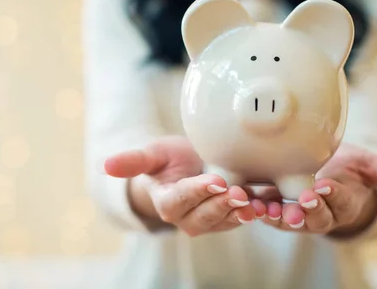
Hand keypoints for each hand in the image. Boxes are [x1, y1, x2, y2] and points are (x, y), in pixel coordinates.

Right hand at [104, 136, 258, 235]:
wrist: (185, 168)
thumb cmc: (166, 160)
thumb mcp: (151, 155)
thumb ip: (132, 161)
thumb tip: (105, 164)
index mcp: (167, 201)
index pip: (180, 200)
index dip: (197, 192)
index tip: (215, 181)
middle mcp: (186, 217)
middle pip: (204, 217)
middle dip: (222, 206)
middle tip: (240, 193)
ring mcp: (209, 220)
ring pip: (225, 221)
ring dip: (242, 213)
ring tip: (259, 202)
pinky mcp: (227, 217)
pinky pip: (242, 218)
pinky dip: (258, 210)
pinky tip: (271, 200)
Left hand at [256, 143, 376, 236]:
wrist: (325, 167)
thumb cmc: (350, 167)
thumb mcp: (373, 167)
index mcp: (342, 202)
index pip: (339, 202)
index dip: (332, 196)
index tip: (325, 187)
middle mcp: (318, 211)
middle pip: (313, 217)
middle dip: (307, 211)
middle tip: (301, 201)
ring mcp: (295, 210)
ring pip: (286, 218)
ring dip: (276, 214)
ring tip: (266, 207)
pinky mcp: (274, 204)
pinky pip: (265, 208)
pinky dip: (256, 205)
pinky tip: (246, 197)